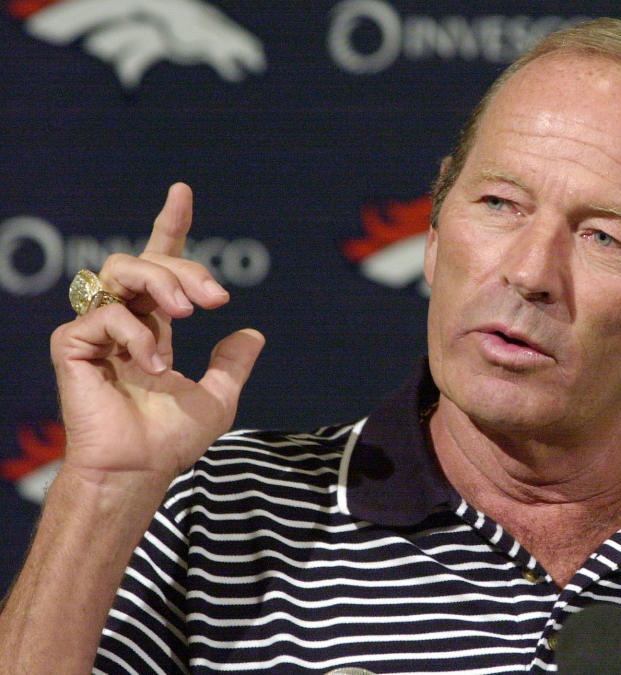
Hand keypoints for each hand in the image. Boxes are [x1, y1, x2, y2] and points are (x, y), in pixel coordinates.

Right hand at [49, 183, 264, 493]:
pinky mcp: (73, 344)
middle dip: (185, 268)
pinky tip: (153, 366)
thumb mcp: (218, 396)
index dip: (170, 227)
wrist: (140, 470)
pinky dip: (139, 333)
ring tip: (189, 314)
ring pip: (120, 269)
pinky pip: (106, 312)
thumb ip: (232, 363)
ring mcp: (95, 330)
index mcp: (152, 326)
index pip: (158, 264)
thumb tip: (253, 333)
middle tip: (216, 298)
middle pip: (146, 261)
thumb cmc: (171, 441)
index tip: (182, 191)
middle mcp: (123, 321)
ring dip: (162, 283)